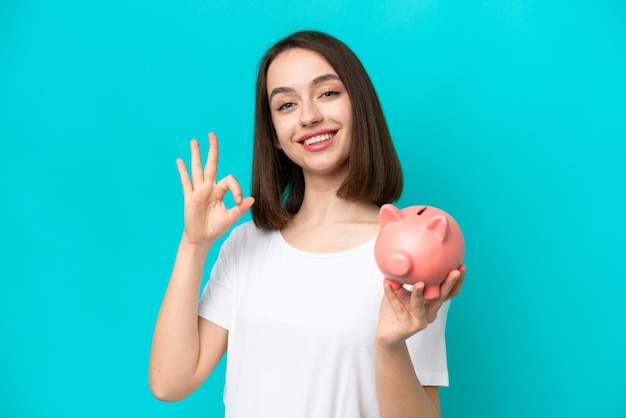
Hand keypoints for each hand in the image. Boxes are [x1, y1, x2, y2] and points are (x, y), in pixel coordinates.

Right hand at [176, 132, 254, 246]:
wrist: (202, 238)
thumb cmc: (216, 227)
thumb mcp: (231, 217)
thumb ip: (240, 208)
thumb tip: (252, 199)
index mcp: (219, 190)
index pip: (229, 180)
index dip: (236, 189)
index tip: (238, 201)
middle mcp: (208, 187)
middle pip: (211, 164)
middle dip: (212, 149)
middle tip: (212, 134)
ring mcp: (198, 191)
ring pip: (197, 169)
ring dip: (196, 155)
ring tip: (194, 141)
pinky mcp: (189, 197)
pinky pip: (186, 182)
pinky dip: (183, 171)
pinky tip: (179, 160)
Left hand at [376, 265, 465, 347]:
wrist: (386, 333)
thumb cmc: (395, 310)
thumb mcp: (401, 290)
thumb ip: (405, 279)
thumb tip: (404, 259)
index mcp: (431, 303)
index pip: (448, 292)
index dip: (457, 281)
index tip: (461, 266)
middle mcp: (429, 312)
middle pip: (442, 298)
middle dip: (449, 283)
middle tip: (455, 271)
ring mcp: (419, 321)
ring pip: (421, 306)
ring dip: (419, 294)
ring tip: (419, 283)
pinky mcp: (407, 327)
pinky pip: (398, 309)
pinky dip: (392, 296)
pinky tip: (387, 284)